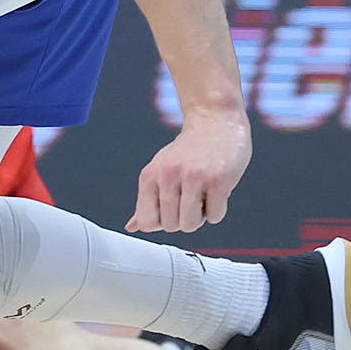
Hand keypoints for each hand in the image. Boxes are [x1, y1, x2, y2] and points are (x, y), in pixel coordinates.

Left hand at [129, 105, 251, 232]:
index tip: (172, 208)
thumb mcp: (159, 170)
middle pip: (171, 226)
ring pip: (190, 224)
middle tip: (192, 196)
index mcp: (149, 175)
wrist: (216, 122)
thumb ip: (147, 200)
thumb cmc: (187, 152)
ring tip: (203, 195)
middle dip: (184, 218)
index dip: (162, 222)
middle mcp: (168, 175)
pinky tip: (217, 190)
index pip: (147, 222)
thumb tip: (132, 227)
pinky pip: (214, 217)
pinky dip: (217, 210)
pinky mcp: (218, 180)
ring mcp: (193, 177)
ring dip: (200, 217)